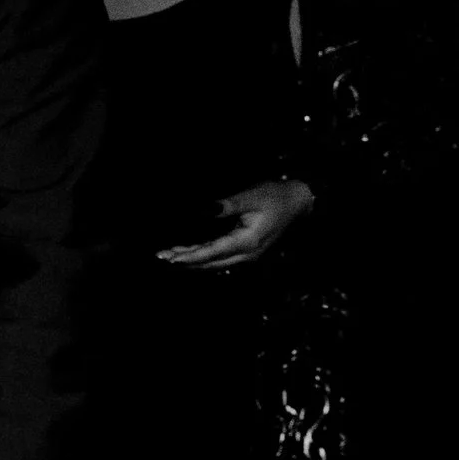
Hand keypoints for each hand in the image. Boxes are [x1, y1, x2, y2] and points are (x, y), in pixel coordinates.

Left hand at [159, 179, 313, 269]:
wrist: (297, 202)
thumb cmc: (275, 197)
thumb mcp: (252, 197)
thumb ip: (228, 205)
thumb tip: (206, 209)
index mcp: (247, 241)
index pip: (212, 252)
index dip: (190, 256)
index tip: (170, 258)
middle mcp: (246, 253)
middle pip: (210, 262)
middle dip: (185, 261)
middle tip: (160, 257)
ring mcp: (247, 255)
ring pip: (214, 262)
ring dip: (192, 260)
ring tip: (169, 256)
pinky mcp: (246, 252)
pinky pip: (220, 258)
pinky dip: (202, 257)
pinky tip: (187, 254)